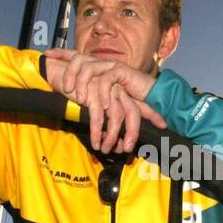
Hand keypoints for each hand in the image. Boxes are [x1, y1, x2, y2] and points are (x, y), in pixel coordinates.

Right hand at [43, 49, 166, 152]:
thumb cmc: (77, 89)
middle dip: (132, 133)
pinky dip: (98, 132)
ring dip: (111, 137)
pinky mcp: (92, 93)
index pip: (139, 103)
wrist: (58, 72)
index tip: (163, 125)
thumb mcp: (95, 102)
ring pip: (116, 117)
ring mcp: (104, 90)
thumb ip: (107, 115)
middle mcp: (115, 89)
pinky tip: (96, 142)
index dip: (152, 113)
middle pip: (132, 112)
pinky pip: (97, 117)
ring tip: (105, 150)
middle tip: (126, 149)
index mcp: (119, 90)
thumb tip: (114, 136)